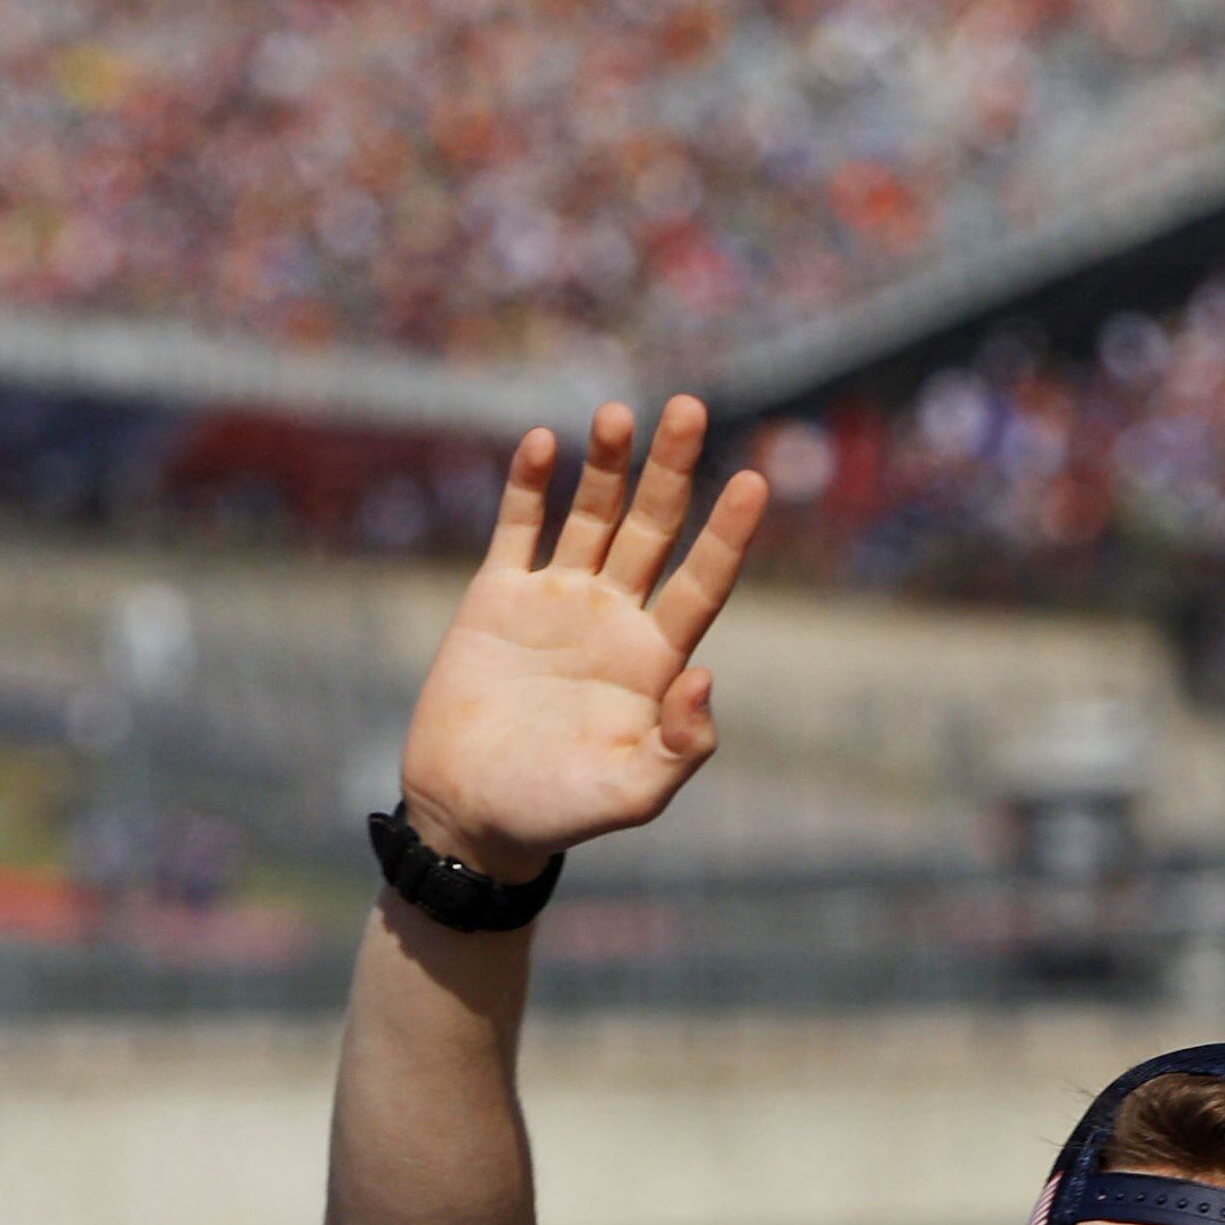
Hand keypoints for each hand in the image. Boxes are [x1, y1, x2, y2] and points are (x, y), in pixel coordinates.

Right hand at [396, 396, 765, 883]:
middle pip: (653, 527)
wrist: (470, 816)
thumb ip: (680, 748)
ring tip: (616, 414)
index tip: (754, 480)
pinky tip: (542, 443)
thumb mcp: (631, 795)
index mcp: (654, 659)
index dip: (727, 534)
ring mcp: (555, 601)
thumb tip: (702, 675)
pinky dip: (528, 486)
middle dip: (672, 470)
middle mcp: (613, 616)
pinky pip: (518, 529)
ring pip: (590, 515)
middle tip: (690, 408)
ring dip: (605, 465)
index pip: (703, 581)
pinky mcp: (497, 599)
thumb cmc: (556, 812)